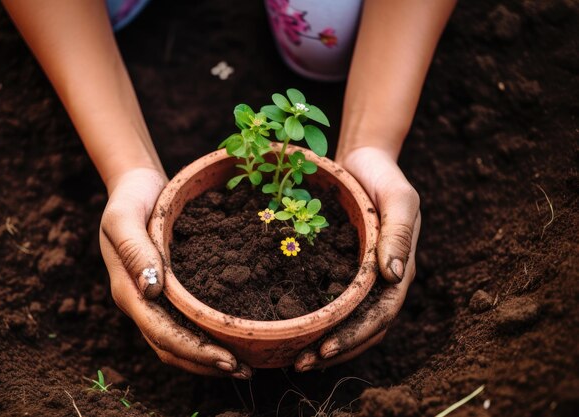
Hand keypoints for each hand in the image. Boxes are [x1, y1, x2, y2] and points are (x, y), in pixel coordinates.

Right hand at [99, 167, 250, 377]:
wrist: (135, 186)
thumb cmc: (129, 199)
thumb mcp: (123, 217)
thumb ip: (135, 250)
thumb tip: (152, 289)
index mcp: (129, 291)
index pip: (162, 333)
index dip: (194, 351)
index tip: (227, 359)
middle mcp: (141, 302)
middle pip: (171, 347)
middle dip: (206, 363)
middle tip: (244, 371)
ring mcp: (154, 299)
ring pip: (179, 341)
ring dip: (208, 357)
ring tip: (243, 365)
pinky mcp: (167, 290)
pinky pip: (186, 322)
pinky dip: (207, 335)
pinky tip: (232, 336)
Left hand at [295, 146, 420, 370]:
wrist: (365, 159)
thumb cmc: (384, 176)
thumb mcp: (399, 197)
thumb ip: (399, 232)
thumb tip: (392, 275)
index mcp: (398, 269)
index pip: (380, 315)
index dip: (353, 336)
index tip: (323, 349)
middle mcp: (381, 280)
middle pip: (363, 328)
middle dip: (335, 349)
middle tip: (300, 363)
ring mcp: (361, 277)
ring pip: (347, 321)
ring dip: (324, 342)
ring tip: (293, 357)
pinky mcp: (342, 269)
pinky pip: (331, 300)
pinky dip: (317, 319)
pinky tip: (292, 327)